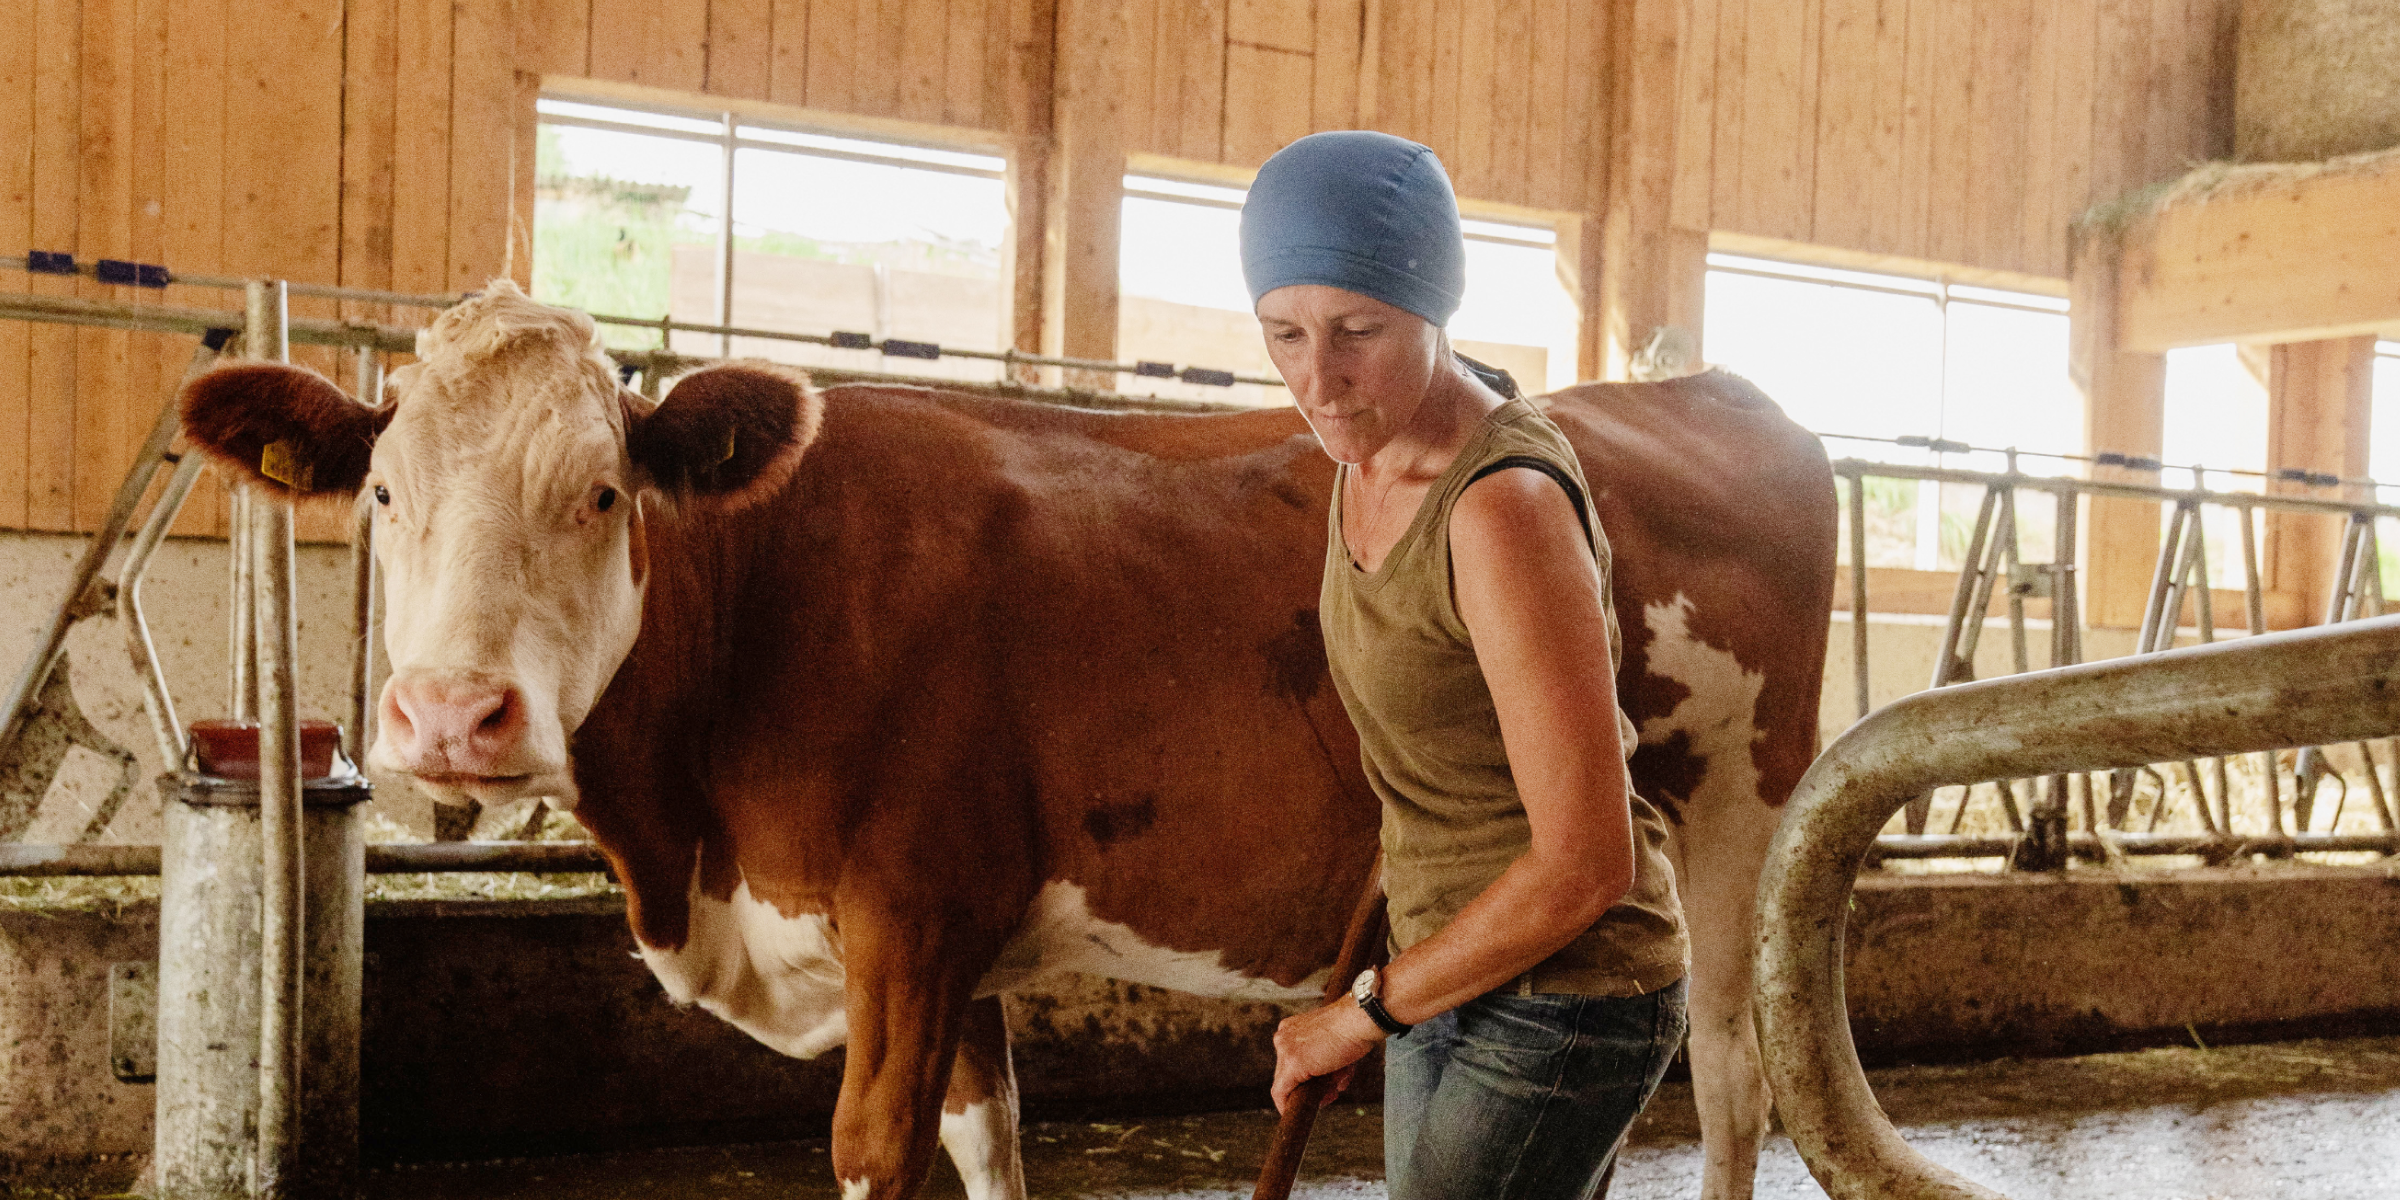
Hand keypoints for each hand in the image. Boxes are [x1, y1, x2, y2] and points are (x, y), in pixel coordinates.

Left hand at [1269, 997, 1383, 1115]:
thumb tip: (1330, 1082)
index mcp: (1292, 1028)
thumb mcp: (1334, 1042)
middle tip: (1332, 1092)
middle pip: (1288, 1073)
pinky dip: (1286, 1104)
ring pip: (1287, 1084)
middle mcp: (1283, 1037)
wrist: (1359, 1019)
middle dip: (1311, 1086)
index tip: (1323, 1083)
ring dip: (1311, 1094)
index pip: (1291, 1060)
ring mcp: (1285, 1050)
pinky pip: (1281, 1092)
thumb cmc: (1354, 1028)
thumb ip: (1325, 1058)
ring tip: (1335, 1089)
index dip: (1307, 1077)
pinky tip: (1300, 1111)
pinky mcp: (1292, 1065)